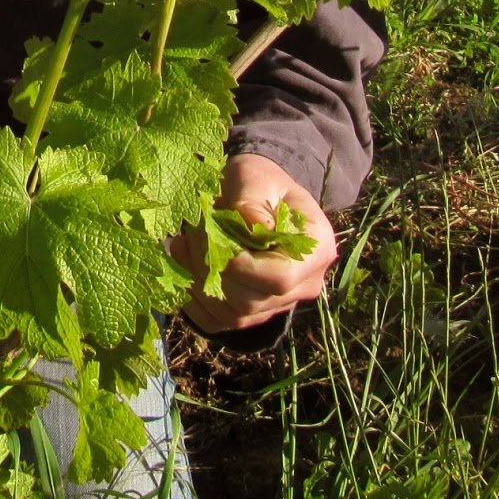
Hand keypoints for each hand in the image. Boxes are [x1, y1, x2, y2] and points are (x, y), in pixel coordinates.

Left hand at [171, 153, 337, 333]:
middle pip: (251, 301)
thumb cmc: (259, 182)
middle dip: (210, 270)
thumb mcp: (254, 176)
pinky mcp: (253, 313)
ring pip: (233, 316)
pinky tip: (184, 267)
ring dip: (198, 284)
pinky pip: (218, 322)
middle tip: (188, 235)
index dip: (239, 265)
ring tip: (182, 245)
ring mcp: (279, 303)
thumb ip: (250, 200)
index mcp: (316, 249)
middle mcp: (304, 284)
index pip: (279, 277)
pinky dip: (193, 300)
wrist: (258, 195)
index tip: (210, 236)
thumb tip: (249, 226)